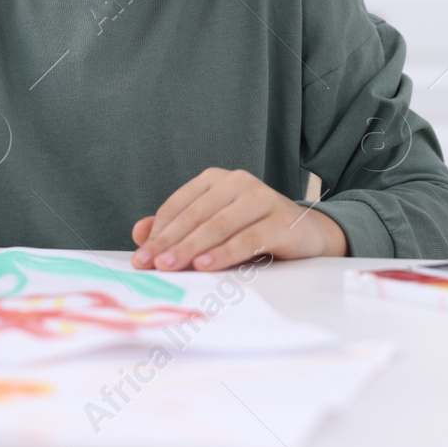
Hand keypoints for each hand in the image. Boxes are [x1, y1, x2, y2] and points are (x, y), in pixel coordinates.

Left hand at [129, 168, 347, 270]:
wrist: (308, 234)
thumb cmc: (253, 231)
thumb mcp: (214, 228)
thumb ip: (177, 228)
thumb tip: (139, 232)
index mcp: (216, 180)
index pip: (179, 204)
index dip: (158, 231)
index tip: (141, 258)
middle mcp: (238, 182)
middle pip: (196, 215)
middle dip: (169, 242)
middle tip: (150, 265)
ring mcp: (262, 198)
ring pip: (219, 225)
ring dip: (191, 247)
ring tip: (170, 266)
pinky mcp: (282, 221)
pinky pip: (248, 238)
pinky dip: (224, 253)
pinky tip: (206, 265)